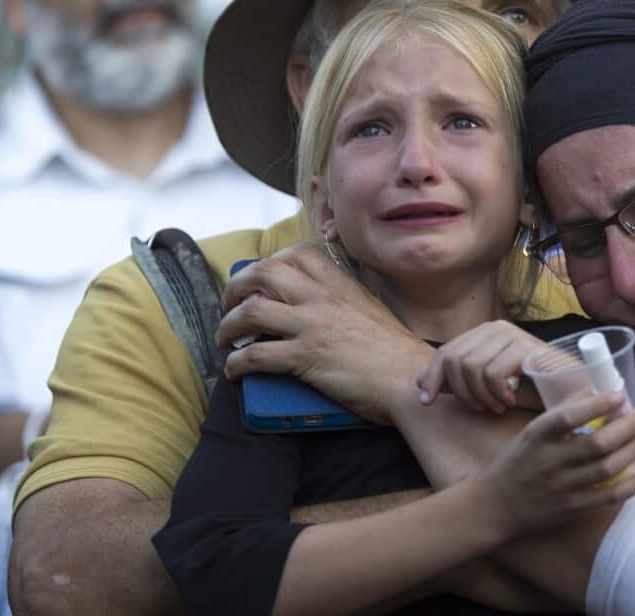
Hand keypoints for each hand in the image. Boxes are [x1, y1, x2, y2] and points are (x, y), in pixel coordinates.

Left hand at [216, 243, 432, 423]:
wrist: (409, 380)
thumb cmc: (396, 352)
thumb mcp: (371, 310)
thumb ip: (345, 300)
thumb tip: (319, 307)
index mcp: (340, 284)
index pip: (296, 253)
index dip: (269, 262)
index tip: (260, 281)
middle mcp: (322, 298)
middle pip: (263, 273)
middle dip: (235, 287)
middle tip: (229, 306)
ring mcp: (313, 325)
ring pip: (251, 311)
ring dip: (227, 325)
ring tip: (225, 340)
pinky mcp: (306, 357)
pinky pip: (256, 354)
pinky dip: (235, 363)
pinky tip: (234, 372)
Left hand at [419, 320, 545, 413]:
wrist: (569, 393)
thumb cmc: (530, 390)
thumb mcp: (485, 389)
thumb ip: (456, 382)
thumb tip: (419, 383)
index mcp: (484, 333)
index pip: (445, 352)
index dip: (431, 377)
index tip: (426, 402)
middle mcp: (496, 328)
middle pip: (454, 360)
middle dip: (461, 392)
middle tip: (481, 408)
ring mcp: (512, 334)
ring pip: (471, 367)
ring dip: (481, 396)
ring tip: (497, 405)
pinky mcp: (526, 347)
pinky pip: (493, 373)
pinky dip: (496, 394)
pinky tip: (510, 401)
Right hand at [473, 391, 634, 539]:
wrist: (494, 507)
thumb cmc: (515, 463)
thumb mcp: (529, 433)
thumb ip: (558, 416)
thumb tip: (594, 393)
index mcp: (536, 437)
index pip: (568, 417)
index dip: (596, 404)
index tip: (619, 394)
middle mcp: (550, 462)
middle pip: (596, 444)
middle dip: (626, 427)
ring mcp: (563, 487)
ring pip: (607, 468)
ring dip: (632, 449)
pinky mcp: (573, 508)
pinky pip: (610, 496)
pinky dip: (634, 484)